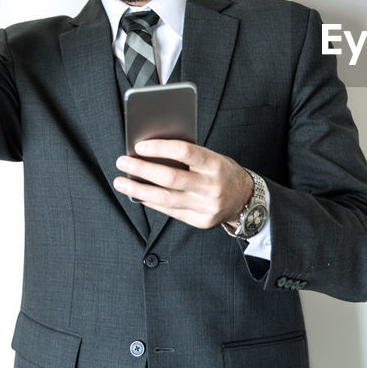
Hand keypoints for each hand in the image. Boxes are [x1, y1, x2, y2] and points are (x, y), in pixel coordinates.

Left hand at [113, 140, 253, 229]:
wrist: (245, 199)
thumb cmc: (223, 173)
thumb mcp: (213, 158)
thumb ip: (188, 157)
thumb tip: (152, 153)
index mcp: (216, 165)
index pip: (185, 152)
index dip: (160, 148)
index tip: (139, 146)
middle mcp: (211, 187)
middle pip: (170, 178)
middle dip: (142, 169)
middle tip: (122, 162)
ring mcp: (206, 207)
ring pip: (165, 199)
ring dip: (138, 189)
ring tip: (121, 182)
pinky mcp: (201, 221)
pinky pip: (170, 212)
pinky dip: (151, 202)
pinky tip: (139, 195)